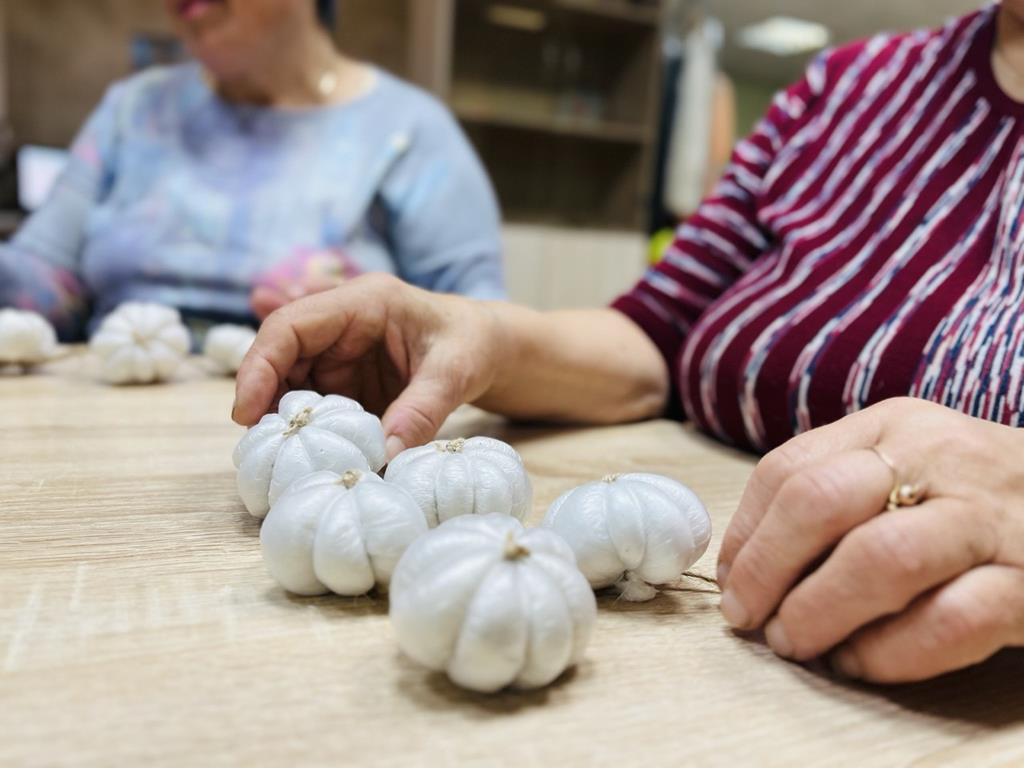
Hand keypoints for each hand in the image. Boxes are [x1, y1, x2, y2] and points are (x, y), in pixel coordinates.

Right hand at [233, 274, 501, 458]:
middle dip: (264, 400)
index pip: (290, 326)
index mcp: (363, 303)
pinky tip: (313, 456)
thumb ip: (422, 411)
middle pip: (279, 356)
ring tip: (288, 458)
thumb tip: (387, 458)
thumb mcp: (455, 374)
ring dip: (286, 420)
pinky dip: (311, 431)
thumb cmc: (473, 345)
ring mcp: (340, 354)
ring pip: (291, 384)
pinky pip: (315, 405)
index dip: (259, 366)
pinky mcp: (345, 381)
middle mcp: (341, 324)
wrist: (488, 348)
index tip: (246, 412)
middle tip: (263, 448)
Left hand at [717, 397, 1023, 682]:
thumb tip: (745, 565)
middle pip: (819, 503)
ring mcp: (989, 519)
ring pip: (880, 560)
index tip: (730, 584)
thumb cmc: (974, 496)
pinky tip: (861, 662)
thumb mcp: (907, 465)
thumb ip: (835, 495)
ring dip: (818, 612)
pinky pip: (948, 622)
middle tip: (748, 619)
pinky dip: (888, 651)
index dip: (744, 535)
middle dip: (766, 570)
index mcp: (893, 427)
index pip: (787, 469)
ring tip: (794, 643)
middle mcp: (939, 458)